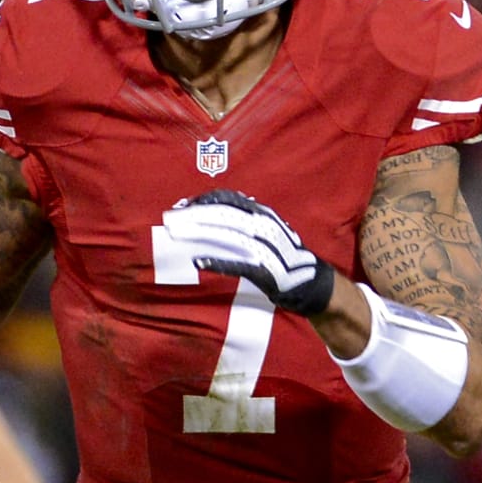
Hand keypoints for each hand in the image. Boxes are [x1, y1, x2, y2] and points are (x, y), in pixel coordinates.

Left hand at [161, 189, 335, 314]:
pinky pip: (238, 265)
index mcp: (262, 214)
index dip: (202, 200)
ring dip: (198, 233)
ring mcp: (266, 248)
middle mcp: (264, 227)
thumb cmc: (283, 256)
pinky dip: (218, 262)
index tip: (181, 205)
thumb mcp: (265, 230)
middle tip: (168, 218)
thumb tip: (211, 211)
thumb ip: (242, 220)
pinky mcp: (266, 271)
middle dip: (193, 214)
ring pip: (226, 235)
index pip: (228, 200)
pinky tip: (198, 262)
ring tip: (175, 233)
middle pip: (222, 214)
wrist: (313, 282)